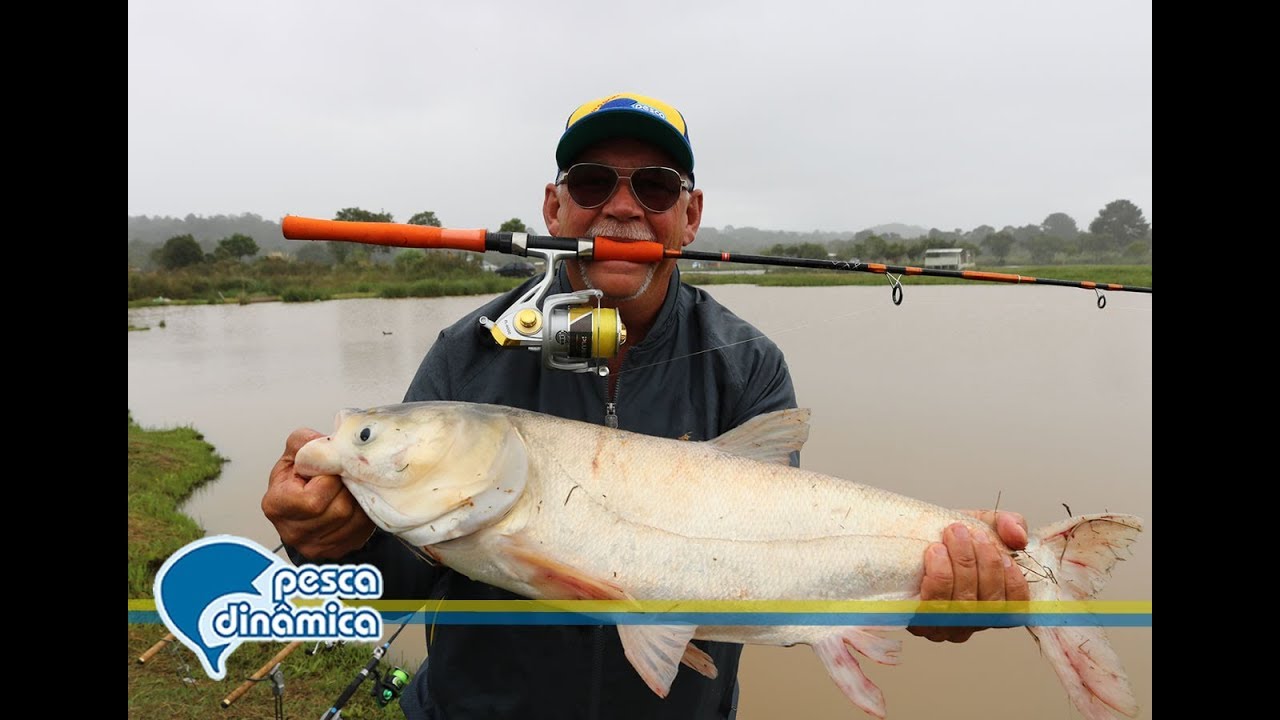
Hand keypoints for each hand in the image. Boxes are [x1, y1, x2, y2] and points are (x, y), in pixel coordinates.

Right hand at [261, 428, 375, 560]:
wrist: (303, 501)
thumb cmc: (298, 477)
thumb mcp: (294, 452)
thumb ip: (306, 442)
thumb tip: (329, 445)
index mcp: (276, 505)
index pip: (313, 500)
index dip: (329, 480)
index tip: (328, 470)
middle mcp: (293, 532)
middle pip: (339, 510)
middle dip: (347, 487)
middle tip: (344, 476)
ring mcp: (315, 546)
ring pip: (354, 520)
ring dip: (359, 499)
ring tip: (349, 487)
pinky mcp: (335, 551)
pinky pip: (363, 530)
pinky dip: (364, 512)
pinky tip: (355, 501)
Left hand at [908, 510, 1030, 642]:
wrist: (909, 535)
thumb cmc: (948, 538)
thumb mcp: (984, 523)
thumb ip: (1009, 524)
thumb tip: (1018, 536)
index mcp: (994, 604)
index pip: (1016, 607)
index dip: (1014, 583)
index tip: (1004, 554)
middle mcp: (973, 621)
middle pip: (989, 605)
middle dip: (983, 564)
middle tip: (968, 533)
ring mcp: (946, 627)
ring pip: (963, 605)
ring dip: (962, 565)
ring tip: (952, 535)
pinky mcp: (919, 624)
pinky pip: (933, 609)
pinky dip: (939, 578)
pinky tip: (936, 553)